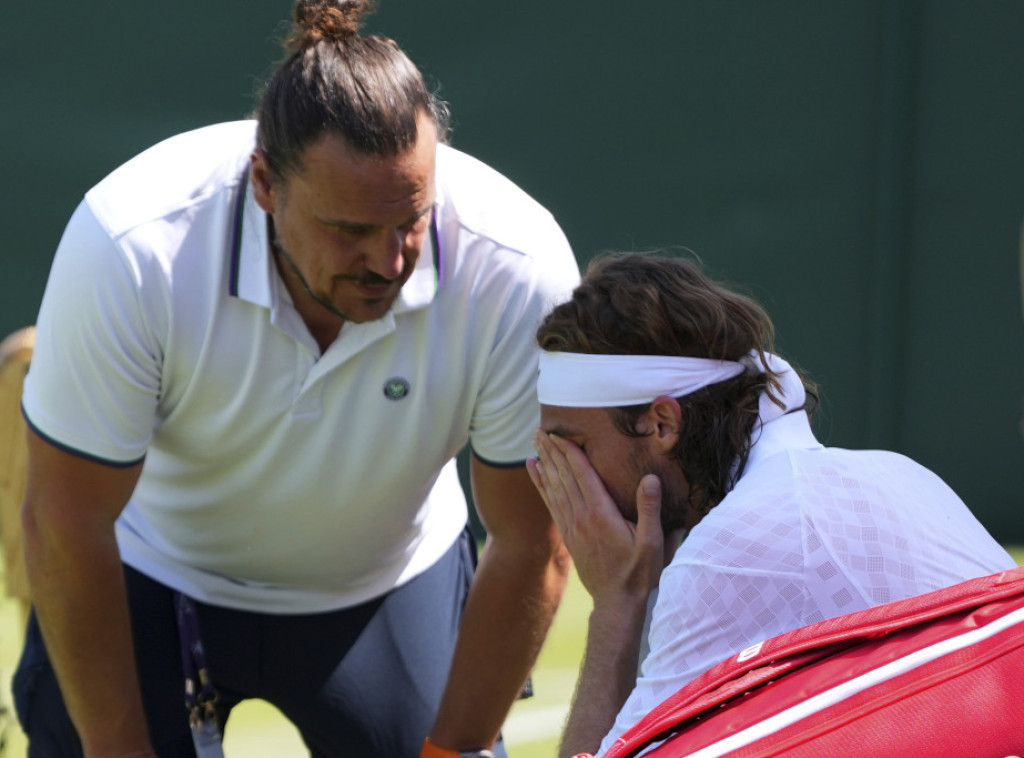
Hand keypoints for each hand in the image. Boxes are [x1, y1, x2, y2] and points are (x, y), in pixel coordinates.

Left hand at [526, 431, 664, 604]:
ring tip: (535, 441)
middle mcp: (582, 517)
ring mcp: (573, 526)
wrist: (617, 602)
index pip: (582, 475)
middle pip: (563, 476)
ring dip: (545, 462)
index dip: (570, 452)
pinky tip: (534, 469)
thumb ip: (650, 509)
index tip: (559, 432)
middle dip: (552, 451)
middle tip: (540, 429)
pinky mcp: (569, 534)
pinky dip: (541, 483)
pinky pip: (551, 502)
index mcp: (601, 514)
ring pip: (554, 486)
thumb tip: (650, 478)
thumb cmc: (639, 572)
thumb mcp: (652, 542)